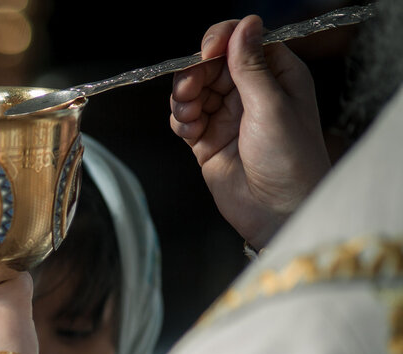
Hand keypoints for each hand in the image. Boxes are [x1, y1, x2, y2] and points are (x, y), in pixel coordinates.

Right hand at [169, 15, 329, 250]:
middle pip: (211, 65)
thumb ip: (251, 65)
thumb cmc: (290, 160)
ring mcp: (227, 117)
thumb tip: (246, 24)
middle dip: (195, 73)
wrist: (278, 211)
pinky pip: (185, 119)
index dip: (221, 41)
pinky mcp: (208, 141)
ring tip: (189, 114)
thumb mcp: (272, 105)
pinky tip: (189, 131)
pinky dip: (181, 121)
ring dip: (184, 98)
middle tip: (190, 89)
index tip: (207, 52)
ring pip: (194, 91)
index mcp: (277, 76)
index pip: (243, 42)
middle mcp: (251, 93)